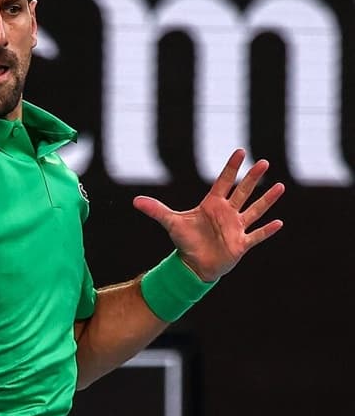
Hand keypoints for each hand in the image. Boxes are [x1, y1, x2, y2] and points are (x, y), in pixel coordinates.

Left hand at [132, 149, 284, 281]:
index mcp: (212, 205)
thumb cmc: (184, 241)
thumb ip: (156, 210)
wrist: (193, 265)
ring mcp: (236, 227)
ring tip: (280, 186)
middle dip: (253, 178)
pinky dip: (267, 230)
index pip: (223, 182)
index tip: (241, 151)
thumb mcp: (170, 223)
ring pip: (254, 210)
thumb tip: (135, 201)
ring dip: (267, 200)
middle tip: (264, 162)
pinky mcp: (241, 243)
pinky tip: (279, 222)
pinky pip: (257, 235)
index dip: (232, 167)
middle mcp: (227, 213)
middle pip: (242, 191)